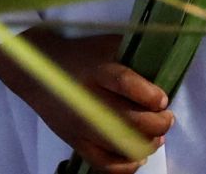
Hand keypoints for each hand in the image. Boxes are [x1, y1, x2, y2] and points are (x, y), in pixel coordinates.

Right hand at [0, 30, 171, 172]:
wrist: (37, 70)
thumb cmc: (81, 54)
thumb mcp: (106, 44)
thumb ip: (134, 54)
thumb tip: (168, 64)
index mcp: (96, 69)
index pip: (126, 84)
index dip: (150, 95)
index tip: (162, 99)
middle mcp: (88, 99)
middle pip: (129, 120)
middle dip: (158, 123)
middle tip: (167, 118)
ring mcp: (80, 125)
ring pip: (121, 145)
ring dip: (148, 144)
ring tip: (157, 136)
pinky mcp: (75, 142)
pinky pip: (103, 164)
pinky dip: (126, 165)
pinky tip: (139, 156)